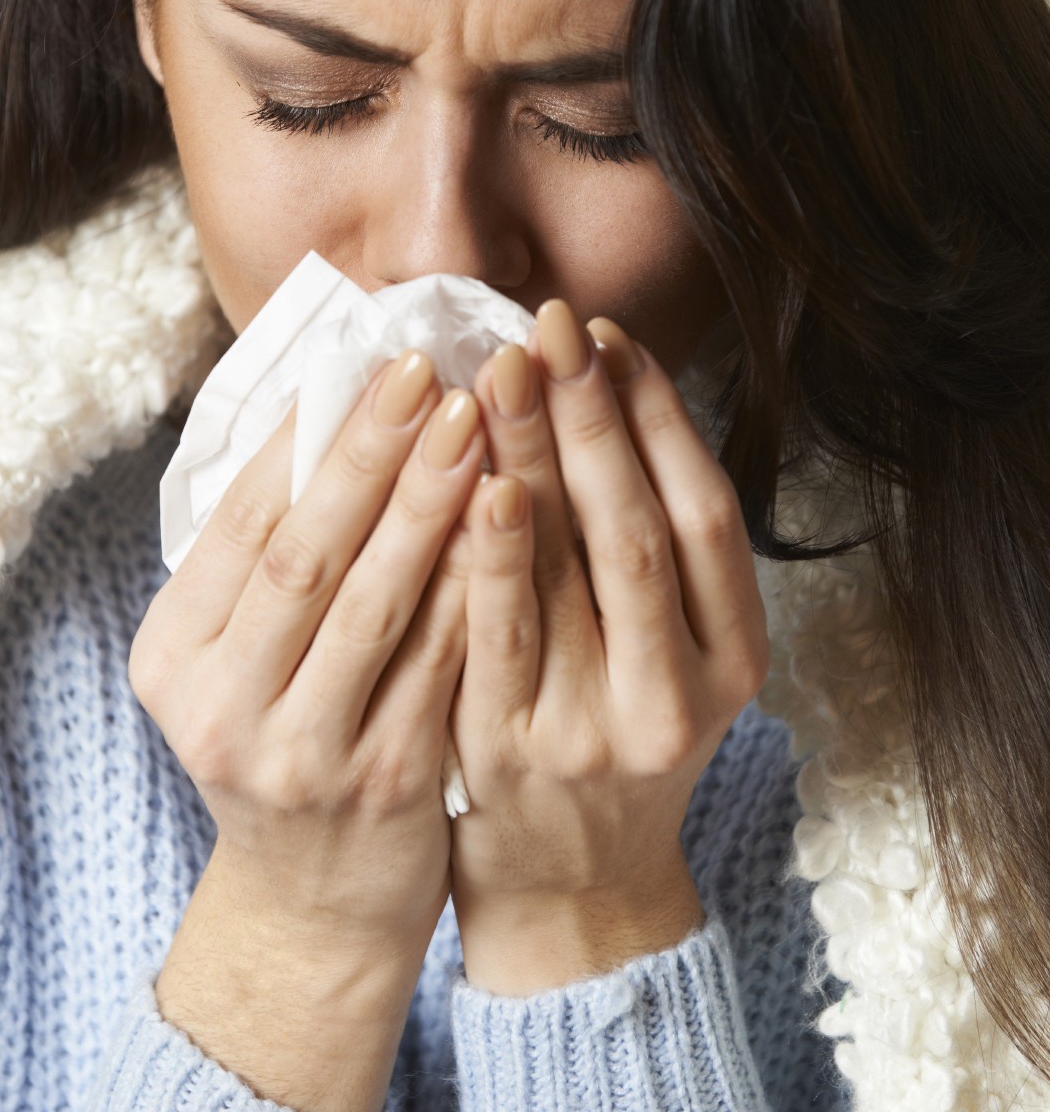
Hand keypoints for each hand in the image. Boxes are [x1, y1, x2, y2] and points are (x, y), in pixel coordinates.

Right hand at [128, 348, 485, 963]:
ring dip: (430, 504)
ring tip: (478, 421)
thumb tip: (339, 401)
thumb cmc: (286, 736)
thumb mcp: (240, 656)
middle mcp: (222, 708)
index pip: (243, 520)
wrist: (314, 899)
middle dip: (371, 453)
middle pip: (306, 555)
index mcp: (173, 656)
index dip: (310, 435)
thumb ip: (273, 554)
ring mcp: (302, 754)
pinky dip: (474, 582)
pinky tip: (511, 514)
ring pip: (375, 605)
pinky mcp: (384, 784)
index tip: (369, 359)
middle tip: (431, 370)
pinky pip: (439, 663)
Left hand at [446, 300, 769, 993]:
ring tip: (504, 367)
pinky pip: (497, 632)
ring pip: (571, 570)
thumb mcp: (668, 658)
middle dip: (593, 415)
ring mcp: (595, 728)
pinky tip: (475, 481)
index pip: (705, 514)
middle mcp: (678, 694)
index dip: (660, 417)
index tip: (610, 333)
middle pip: (638, 528)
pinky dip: (489, 551)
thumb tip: (592, 387)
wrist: (568, 885)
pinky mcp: (512, 752)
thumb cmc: (612, 736)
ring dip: (535, 458)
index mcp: (734, 660)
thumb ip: (644, 550)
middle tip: (548, 323)